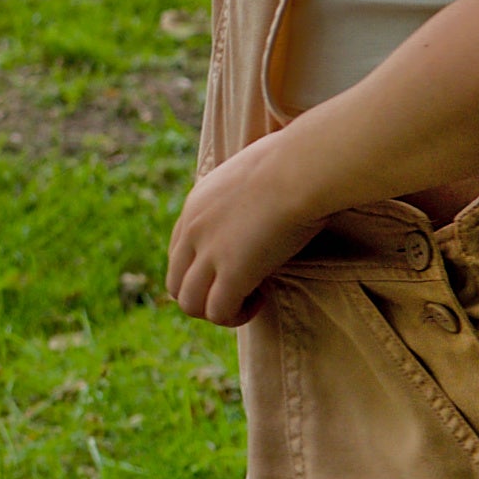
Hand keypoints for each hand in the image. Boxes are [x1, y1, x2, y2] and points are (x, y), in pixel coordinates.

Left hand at [166, 136, 321, 326]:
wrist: (302, 167)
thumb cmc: (293, 162)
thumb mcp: (251, 171)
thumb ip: (244, 190)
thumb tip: (266, 192)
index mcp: (195, 204)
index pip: (177, 253)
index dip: (202, 270)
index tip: (236, 264)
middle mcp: (193, 230)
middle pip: (176, 284)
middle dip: (204, 296)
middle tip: (240, 289)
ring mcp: (208, 252)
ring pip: (190, 304)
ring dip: (218, 310)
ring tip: (250, 298)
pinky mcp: (232, 273)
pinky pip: (218, 312)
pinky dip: (237, 315)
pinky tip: (262, 298)